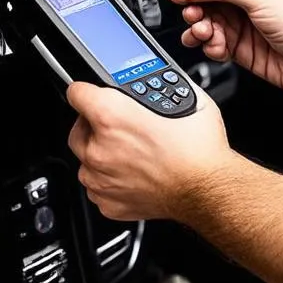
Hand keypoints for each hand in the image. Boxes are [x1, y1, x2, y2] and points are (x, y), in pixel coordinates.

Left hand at [66, 81, 231, 222]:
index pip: (76, 92)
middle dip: (94, 124)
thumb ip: (155, 86)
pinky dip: (110, 179)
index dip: (87, 90)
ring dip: (101, 153)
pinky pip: (97, 186)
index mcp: (111, 116)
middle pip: (77, 128)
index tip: (92, 94)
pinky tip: (134, 173)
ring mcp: (100, 179)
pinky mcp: (107, 202)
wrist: (207, 188)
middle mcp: (99, 148)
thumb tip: (153, 80)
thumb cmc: (198, 148)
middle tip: (120, 126)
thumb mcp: (184, 96)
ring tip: (132, 152)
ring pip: (86, 160)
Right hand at [167, 0, 282, 104]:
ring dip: (199, 30)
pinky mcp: (241, 52)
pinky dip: (210, 48)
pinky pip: (214, 46)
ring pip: (207, 26)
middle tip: (194, 17)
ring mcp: (244, 29)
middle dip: (195, 10)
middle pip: (207, 3)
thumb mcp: (263, 0)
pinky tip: (217, 48)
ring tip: (204, 34)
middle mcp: (247, 5)